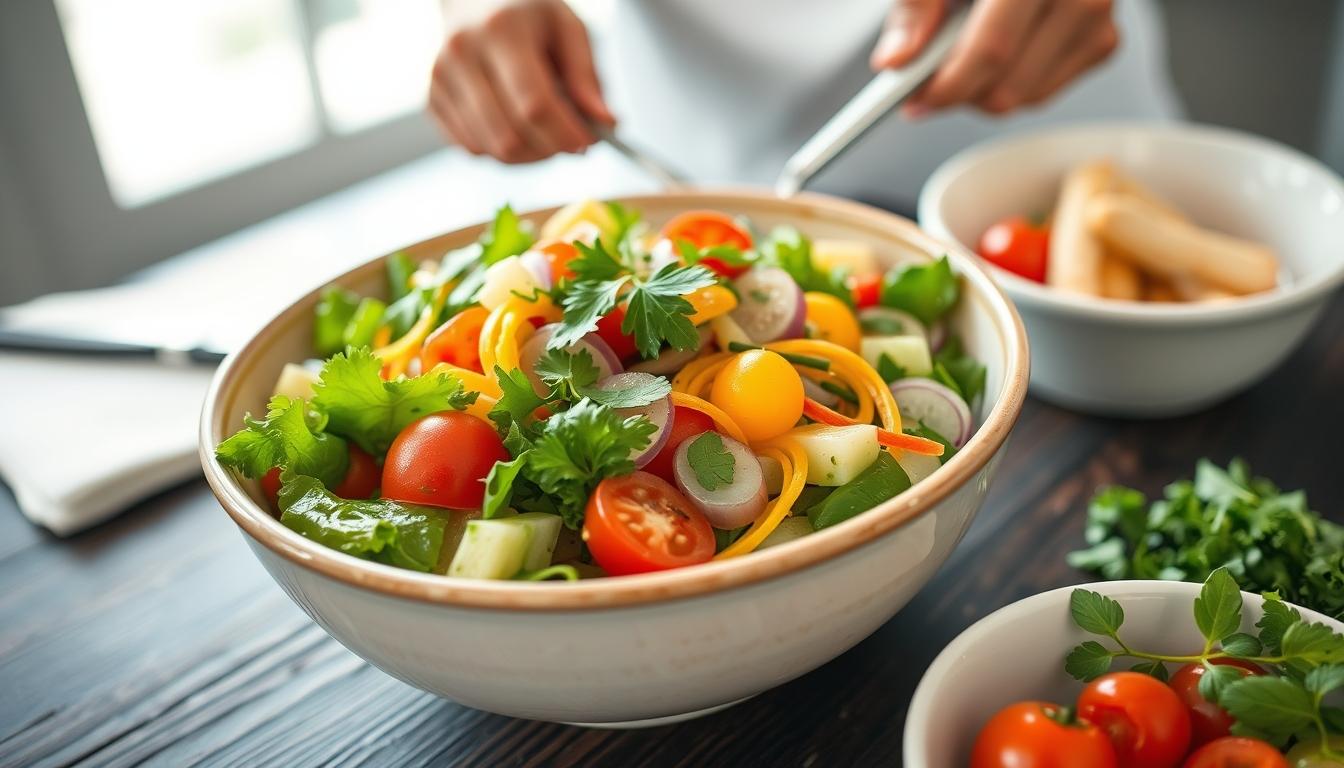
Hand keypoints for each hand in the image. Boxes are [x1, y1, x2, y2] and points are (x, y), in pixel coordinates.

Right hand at [428, 0, 613, 162]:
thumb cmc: (528, 14)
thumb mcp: (567, 28)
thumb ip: (587, 76)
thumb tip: (605, 124)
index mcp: (501, 30)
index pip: (534, 103)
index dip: (565, 133)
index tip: (588, 143)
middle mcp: (462, 54)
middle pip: (510, 135)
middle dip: (549, 150)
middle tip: (570, 143)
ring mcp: (440, 79)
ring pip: (491, 149)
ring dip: (529, 156)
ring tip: (546, 134)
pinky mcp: (431, 100)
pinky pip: (472, 149)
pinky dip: (502, 152)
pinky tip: (517, 129)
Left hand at [870, 0, 1118, 116]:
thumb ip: (914, 8)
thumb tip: (897, 60)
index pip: (991, 50)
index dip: (947, 86)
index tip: (913, 101)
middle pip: (1008, 86)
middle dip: (960, 93)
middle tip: (929, 80)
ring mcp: (1098, 17)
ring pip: (1025, 98)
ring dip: (984, 91)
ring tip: (964, 52)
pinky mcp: (1104, 41)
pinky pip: (1044, 93)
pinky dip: (1013, 83)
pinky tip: (1002, 48)